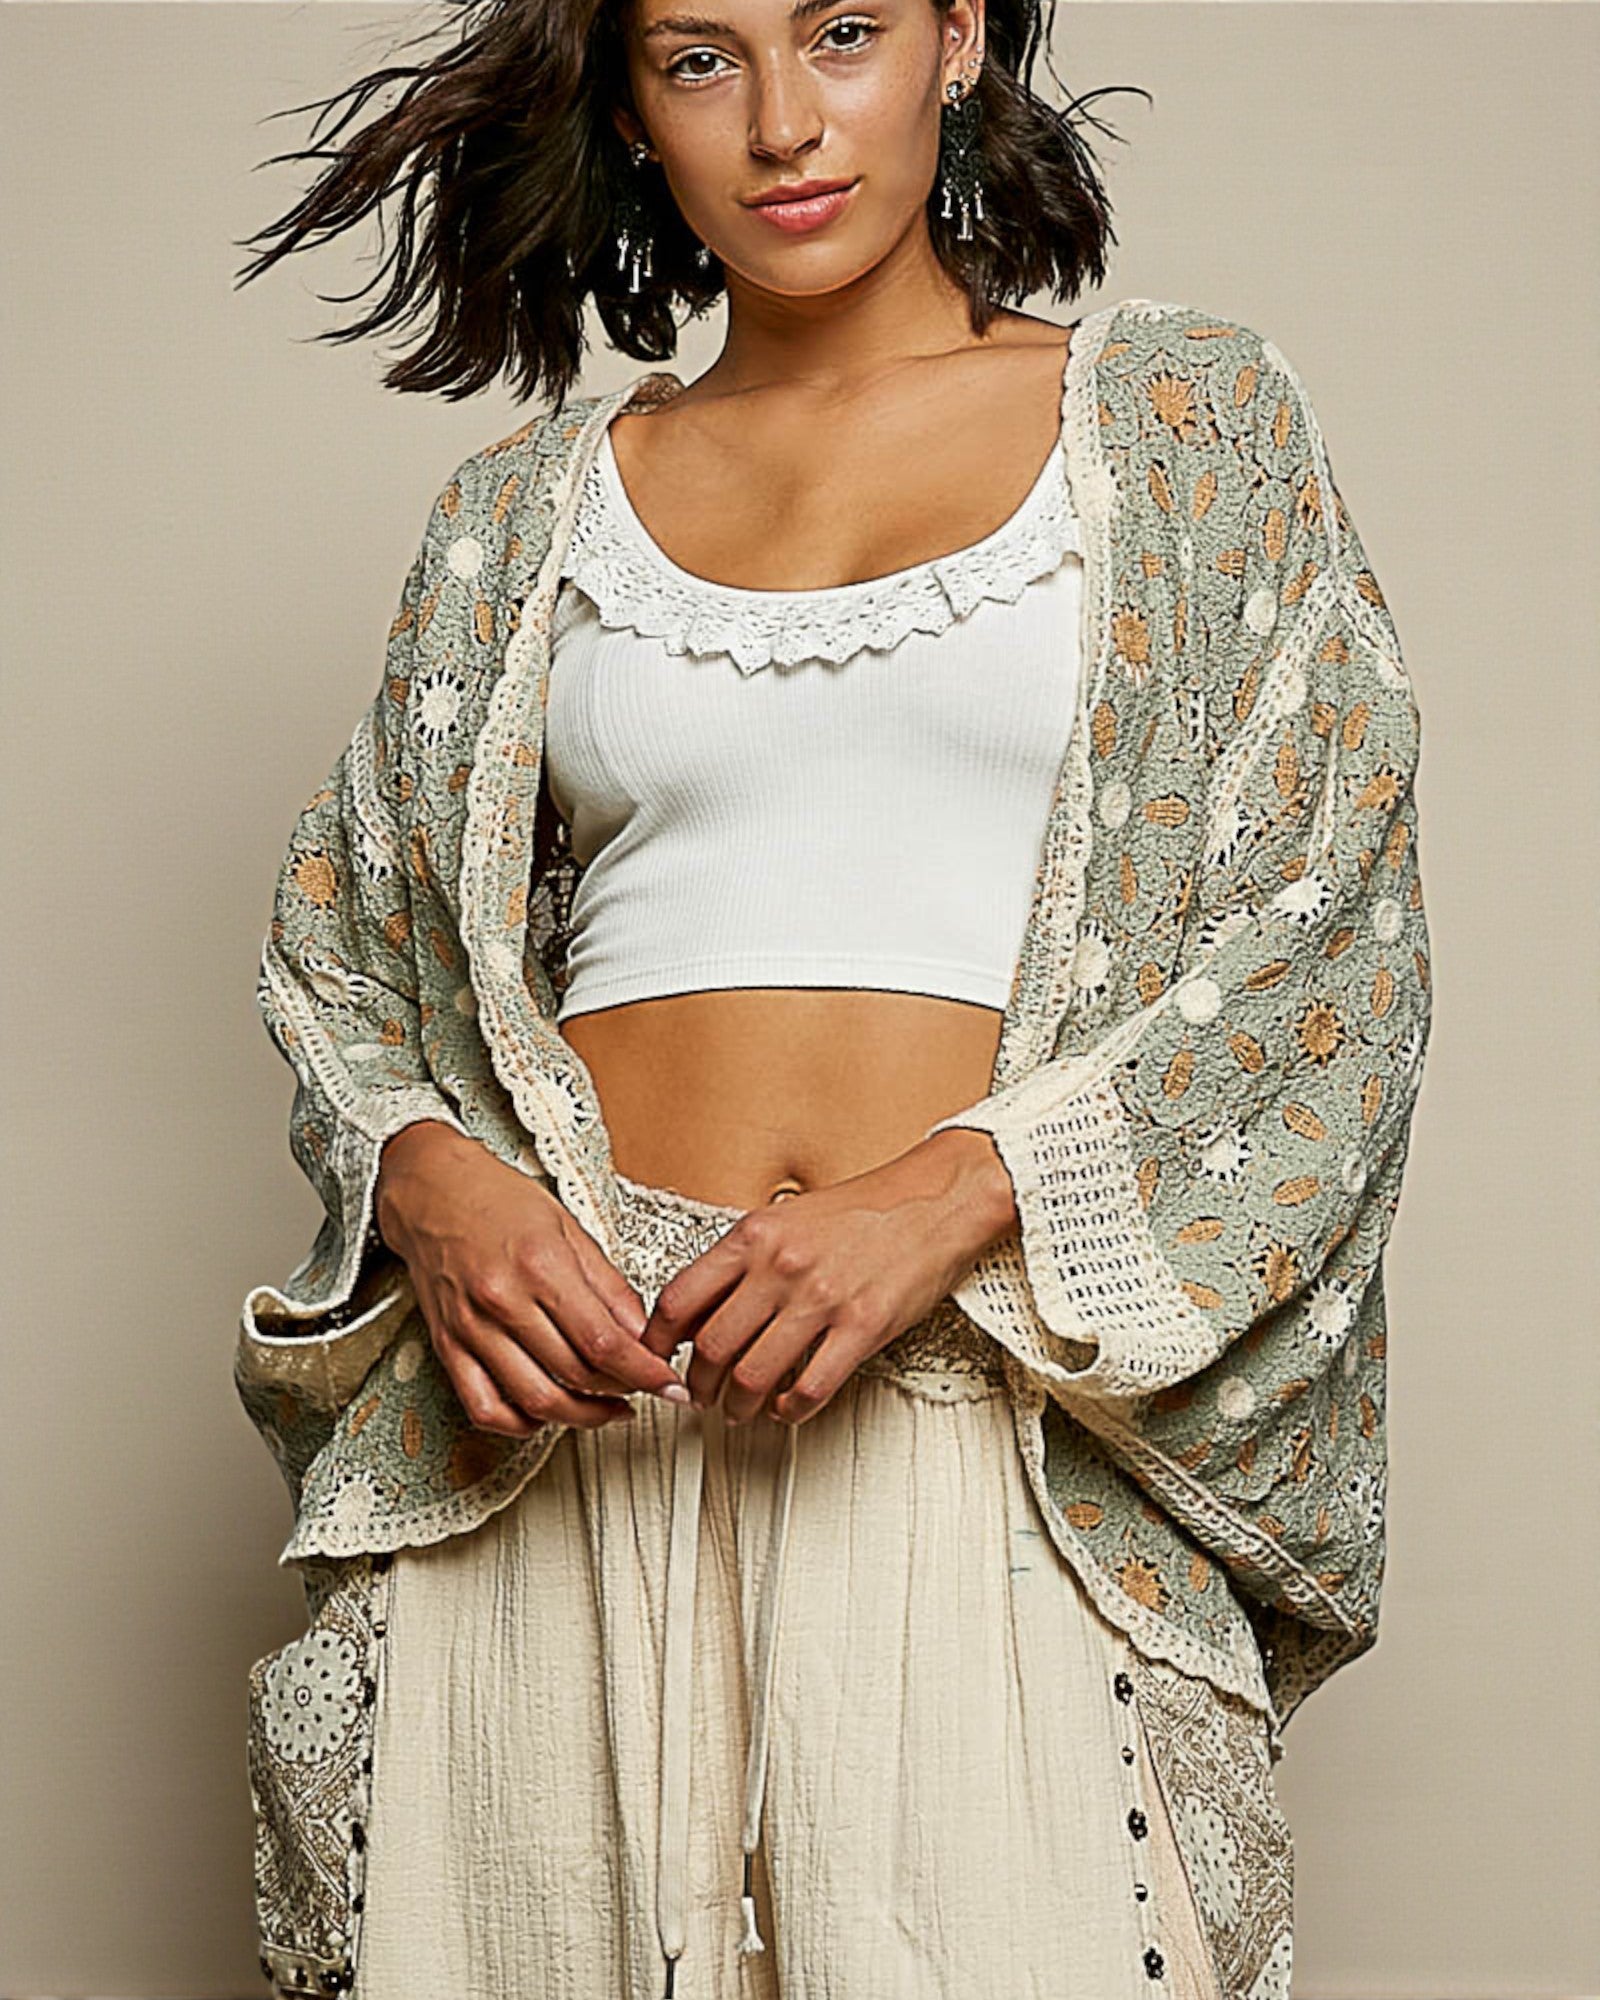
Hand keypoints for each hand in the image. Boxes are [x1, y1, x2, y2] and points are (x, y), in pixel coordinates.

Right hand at [374, 1120, 691, 1436]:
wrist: (431, 1190)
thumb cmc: (497, 1199)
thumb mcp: (568, 1227)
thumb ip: (608, 1285)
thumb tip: (643, 1333)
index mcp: (540, 1266)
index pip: (603, 1341)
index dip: (643, 1372)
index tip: (667, 1383)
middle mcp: (502, 1301)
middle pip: (574, 1375)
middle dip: (621, 1391)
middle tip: (643, 1388)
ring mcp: (471, 1328)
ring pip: (534, 1400)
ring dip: (580, 1416)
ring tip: (607, 1408)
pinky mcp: (448, 1346)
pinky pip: (484, 1407)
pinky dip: (520, 1423)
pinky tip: (545, 1414)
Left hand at [638, 1129, 1015, 1425]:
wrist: (933, 1201)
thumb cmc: (864, 1210)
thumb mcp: (787, 1218)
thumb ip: (743, 1259)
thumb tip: (700, 1309)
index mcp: (755, 1235)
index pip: (680, 1300)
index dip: (656, 1341)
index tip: (656, 1359)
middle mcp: (781, 1267)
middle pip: (711, 1347)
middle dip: (698, 1384)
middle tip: (699, 1394)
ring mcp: (821, 1299)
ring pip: (753, 1375)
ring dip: (738, 1405)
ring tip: (739, 1410)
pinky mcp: (861, 1328)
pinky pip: (810, 1388)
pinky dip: (790, 1410)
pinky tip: (787, 1407)